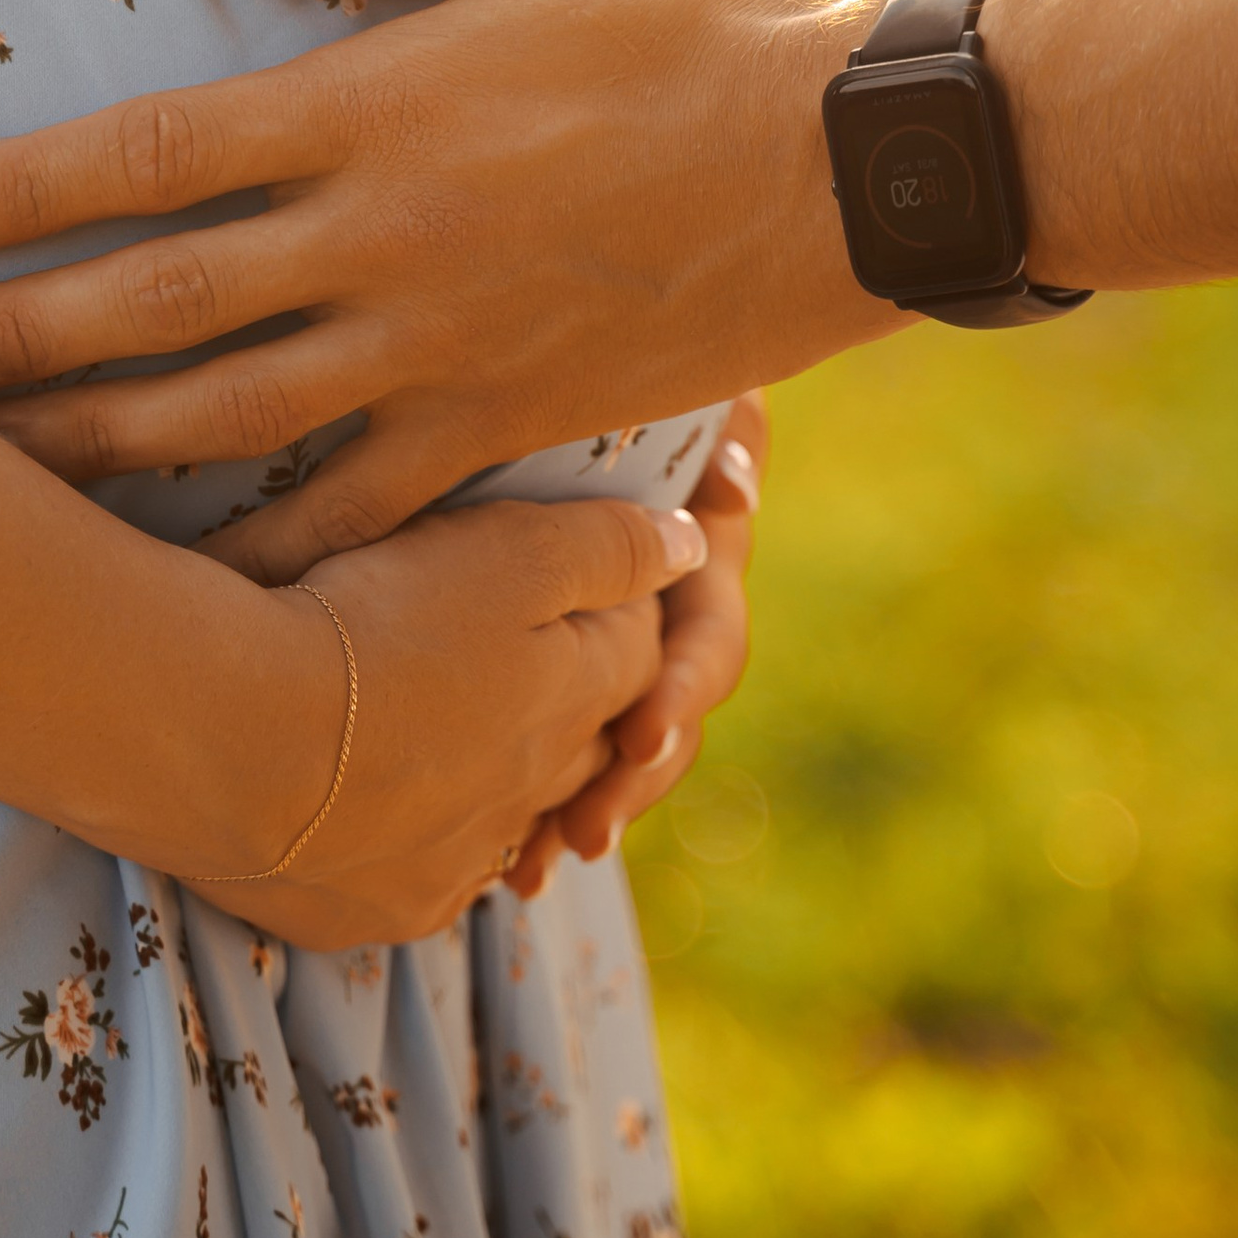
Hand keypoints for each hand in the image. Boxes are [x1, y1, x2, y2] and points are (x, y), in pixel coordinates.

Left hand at [0, 0, 885, 580]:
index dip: (27, 190)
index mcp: (378, 111)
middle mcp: (386, 247)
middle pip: (156, 310)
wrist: (855, 160)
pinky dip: (258, 555)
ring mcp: (440, 355)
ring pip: (225, 424)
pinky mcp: (502, 431)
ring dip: (90, 447)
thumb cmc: (697, 17)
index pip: (157, 154)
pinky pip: (354, 515)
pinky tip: (174, 580)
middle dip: (12, 344)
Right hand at [199, 493, 709, 952]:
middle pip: (579, 751)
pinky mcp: (375, 914)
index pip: (638, 654)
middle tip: (500, 651)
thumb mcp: (505, 549)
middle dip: (562, 706)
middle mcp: (536, 799)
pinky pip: (416, 881)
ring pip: (500, 823)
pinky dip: (408, 845)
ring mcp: (455, 867)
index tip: (559, 567)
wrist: (226, 739)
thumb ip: (608, 546)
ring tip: (433, 735)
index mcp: (579, 705)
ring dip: (484, 784)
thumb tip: (693, 548)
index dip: (610, 604)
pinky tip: (374, 812)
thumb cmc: (370, 624)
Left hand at [516, 396, 765, 889]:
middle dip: (628, 782)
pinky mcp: (559, 670)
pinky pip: (558, 749)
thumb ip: (703, 428)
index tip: (636, 733)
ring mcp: (619, 649)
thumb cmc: (589, 370)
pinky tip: (504, 866)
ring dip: (587, 808)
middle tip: (584, 831)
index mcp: (696, 558)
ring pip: (617, 748)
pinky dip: (534, 806)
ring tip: (535, 867)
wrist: (512, 374)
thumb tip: (733, 485)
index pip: (702, 640)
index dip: (674, 690)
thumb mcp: (647, 393)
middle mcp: (668, 614)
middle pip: (664, 719)